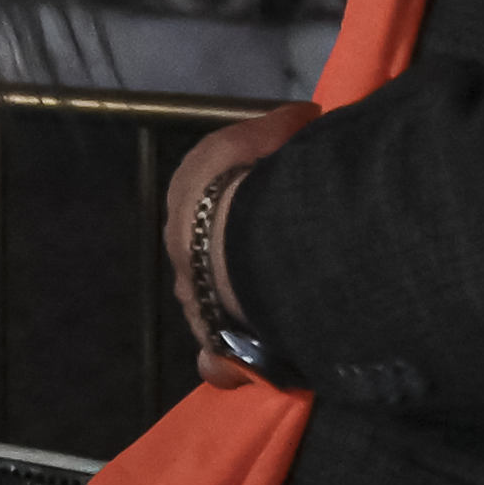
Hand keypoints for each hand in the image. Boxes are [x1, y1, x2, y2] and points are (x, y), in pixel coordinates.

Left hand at [160, 103, 314, 357]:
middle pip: (208, 253)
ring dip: (239, 306)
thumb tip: (303, 116)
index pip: (209, 199)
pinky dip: (235, 363)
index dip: (240, 203)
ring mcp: (193, 296)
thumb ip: (284, 127)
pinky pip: (222, 357)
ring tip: (279, 312)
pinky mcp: (212, 340)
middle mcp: (180, 246)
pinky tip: (254, 367)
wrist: (243, 238)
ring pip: (214, 304)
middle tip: (278, 264)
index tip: (271, 207)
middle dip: (234, 257)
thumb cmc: (256, 176)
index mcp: (187, 194)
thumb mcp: (272, 133)